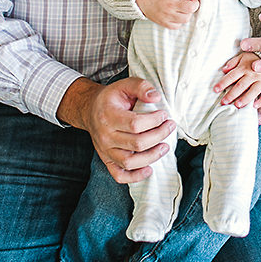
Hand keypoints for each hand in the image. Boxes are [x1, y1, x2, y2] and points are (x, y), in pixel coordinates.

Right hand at [59, 77, 176, 183]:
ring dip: (152, 156)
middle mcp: (105, 136)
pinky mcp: (107, 160)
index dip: (154, 121)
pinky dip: (135, 177)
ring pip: (130, 162)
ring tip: (165, 146)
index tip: (164, 115)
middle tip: (170, 127)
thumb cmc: (111, 98)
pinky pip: (119, 175)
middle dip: (159, 135)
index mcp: (108, 116)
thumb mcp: (124, 85)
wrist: (91, 110)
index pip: (135, 124)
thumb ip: (141, 87)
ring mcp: (105, 151)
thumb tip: (156, 97)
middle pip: (137, 143)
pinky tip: (149, 169)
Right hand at [136, 0, 210, 29]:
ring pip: (186, 18)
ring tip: (183, 8)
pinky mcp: (164, 22)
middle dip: (195, 4)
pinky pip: (178, 25)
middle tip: (192, 1)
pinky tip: (177, 14)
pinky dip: (180, 21)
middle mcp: (171, 4)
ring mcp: (167, 15)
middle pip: (191, 7)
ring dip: (188, 13)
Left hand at [213, 52, 260, 108]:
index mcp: (244, 66)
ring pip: (253, 91)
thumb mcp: (243, 56)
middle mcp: (253, 74)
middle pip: (240, 86)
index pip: (231, 76)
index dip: (223, 83)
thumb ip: (233, 62)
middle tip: (224, 102)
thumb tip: (224, 70)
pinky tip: (254, 106)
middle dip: (231, 94)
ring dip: (244, 99)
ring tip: (237, 105)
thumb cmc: (255, 57)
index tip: (215, 90)